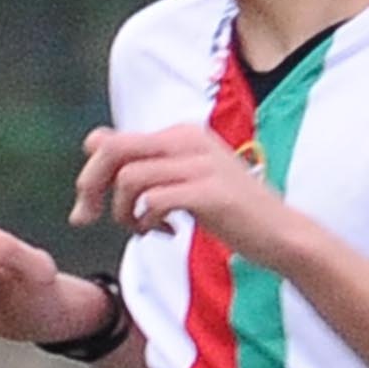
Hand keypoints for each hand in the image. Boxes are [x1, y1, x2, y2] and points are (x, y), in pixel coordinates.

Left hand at [74, 123, 295, 260]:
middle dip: (90, 187)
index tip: (90, 208)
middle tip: (88, 219)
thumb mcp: (180, 178)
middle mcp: (188, 140)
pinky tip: (166, 232)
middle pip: (113, 151)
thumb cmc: (229, 210)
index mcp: (180, 134)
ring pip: (129, 178)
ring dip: (123, 211)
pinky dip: (147, 222)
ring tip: (141, 227)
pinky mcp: (209, 191)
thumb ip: (140, 160)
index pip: (112, 142)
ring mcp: (200, 164)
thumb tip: (92, 140)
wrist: (280, 233)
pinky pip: (153, 200)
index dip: (90, 176)